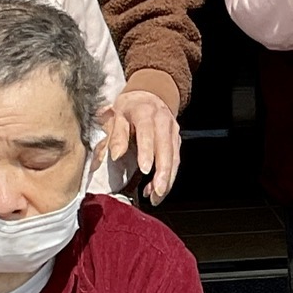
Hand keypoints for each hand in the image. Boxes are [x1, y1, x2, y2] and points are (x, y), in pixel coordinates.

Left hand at [102, 85, 180, 203]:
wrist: (149, 95)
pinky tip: (155, 189)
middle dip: (163, 173)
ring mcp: (173, 132)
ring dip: (167, 180)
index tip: (145, 169)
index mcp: (145, 112)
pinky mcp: (177, 141)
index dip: (148, 151)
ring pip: (174, 158)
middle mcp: (163, 121)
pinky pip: (175, 161)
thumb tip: (115, 155)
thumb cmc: (129, 107)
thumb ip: (115, 135)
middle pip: (167, 149)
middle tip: (156, 193)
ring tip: (156, 197)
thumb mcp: (115, 115)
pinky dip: (167, 177)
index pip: (148, 133)